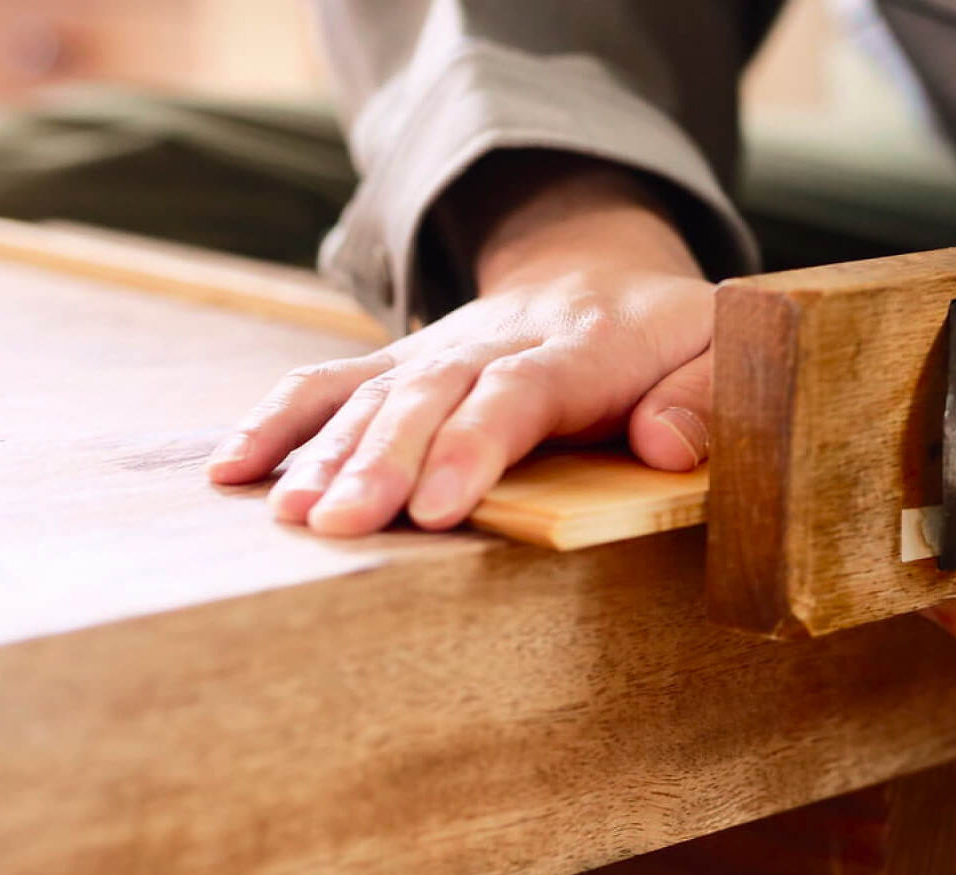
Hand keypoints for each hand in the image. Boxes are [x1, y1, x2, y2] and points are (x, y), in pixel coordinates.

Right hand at [207, 164, 714, 534]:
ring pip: (373, 395)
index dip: (476, 445)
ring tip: (288, 515)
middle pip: (431, 398)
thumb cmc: (674, 337)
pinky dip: (278, 419)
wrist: (603, 269)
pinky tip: (230, 468)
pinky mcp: (400, 364)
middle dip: (382, 461)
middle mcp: (495, 343)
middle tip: (340, 525)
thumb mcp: (724, 352)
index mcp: (581, 348)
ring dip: (324, 452)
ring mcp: (438, 351)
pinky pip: (330, 384)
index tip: (440, 503)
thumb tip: (667, 447)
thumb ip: (706, 400)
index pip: (520, 393)